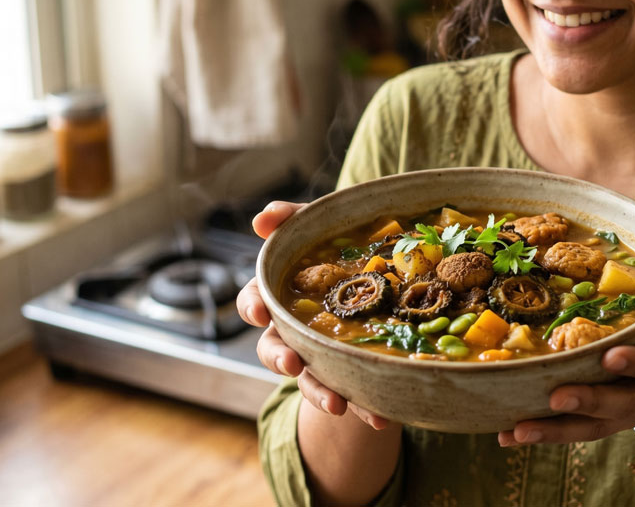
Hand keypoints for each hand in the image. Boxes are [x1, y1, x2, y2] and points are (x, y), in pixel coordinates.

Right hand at [237, 200, 392, 430]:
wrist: (380, 271)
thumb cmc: (335, 245)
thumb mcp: (316, 225)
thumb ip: (290, 218)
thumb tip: (262, 219)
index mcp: (280, 294)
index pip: (253, 300)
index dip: (251, 306)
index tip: (259, 311)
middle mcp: (292, 330)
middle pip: (273, 349)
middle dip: (280, 359)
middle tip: (292, 365)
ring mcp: (318, 355)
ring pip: (309, 380)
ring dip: (320, 394)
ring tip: (339, 405)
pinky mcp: (349, 372)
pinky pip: (352, 393)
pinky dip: (365, 408)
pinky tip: (383, 416)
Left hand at [498, 270, 634, 445]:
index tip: (611, 356)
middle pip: (620, 404)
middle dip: (590, 401)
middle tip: (558, 397)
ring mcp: (622, 411)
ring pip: (591, 426)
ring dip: (555, 430)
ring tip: (520, 429)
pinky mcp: (598, 420)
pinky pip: (570, 431)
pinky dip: (540, 433)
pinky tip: (505, 434)